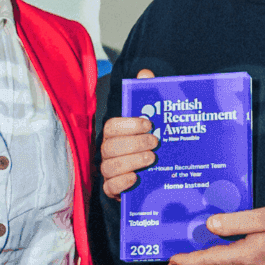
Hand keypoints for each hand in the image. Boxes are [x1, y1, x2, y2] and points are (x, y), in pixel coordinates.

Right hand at [100, 69, 157, 199]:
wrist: (155, 179)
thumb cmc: (150, 145)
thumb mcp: (153, 121)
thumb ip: (148, 97)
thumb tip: (145, 73)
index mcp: (115, 135)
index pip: (111, 126)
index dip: (128, 124)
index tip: (149, 123)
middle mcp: (109, 152)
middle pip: (110, 146)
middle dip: (133, 143)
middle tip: (155, 142)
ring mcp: (109, 172)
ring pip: (109, 166)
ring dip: (131, 161)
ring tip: (151, 159)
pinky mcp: (114, 191)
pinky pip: (110, 187)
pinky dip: (122, 183)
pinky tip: (136, 178)